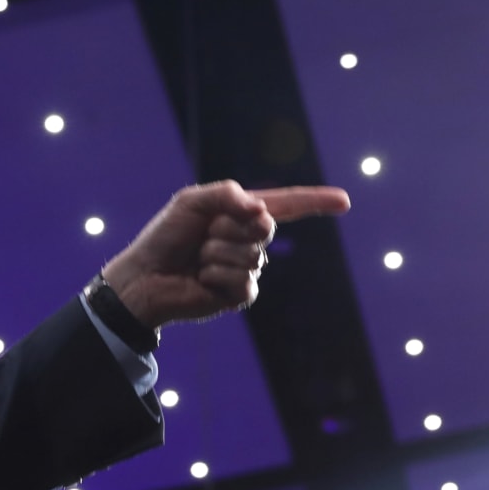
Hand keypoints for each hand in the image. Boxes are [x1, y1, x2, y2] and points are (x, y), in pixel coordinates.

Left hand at [102, 180, 350, 326]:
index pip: (286, 205)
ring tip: (198, 259)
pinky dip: (217, 276)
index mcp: (241, 213)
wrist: (145, 276)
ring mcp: (246, 268)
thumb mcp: (192, 202)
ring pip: (252, 256)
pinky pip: (244, 282)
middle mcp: (248, 240)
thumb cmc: (166, 236)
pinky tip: (202, 280)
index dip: (315, 202)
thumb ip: (227, 195)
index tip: (344, 201)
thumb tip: (262, 210)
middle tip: (203, 235)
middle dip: (230, 227)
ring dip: (217, 254)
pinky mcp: (239, 294)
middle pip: (266, 227)